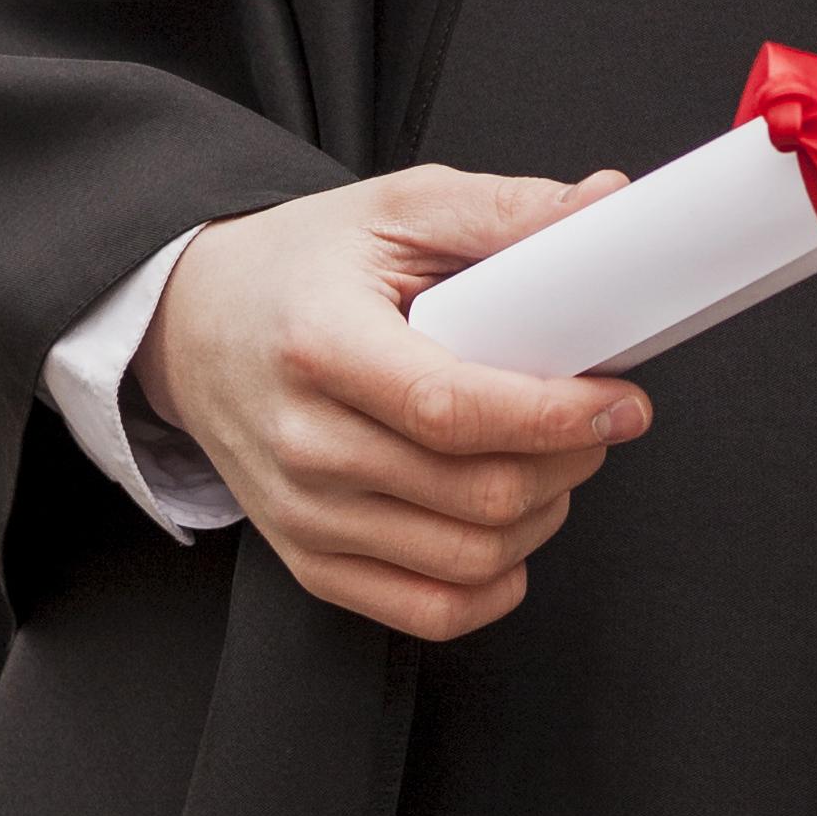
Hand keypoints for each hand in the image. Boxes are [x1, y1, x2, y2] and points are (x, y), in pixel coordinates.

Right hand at [141, 170, 653, 639]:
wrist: (196, 324)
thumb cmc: (302, 266)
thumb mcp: (397, 208)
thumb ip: (504, 209)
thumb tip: (604, 204)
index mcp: (321, 346)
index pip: (451, 410)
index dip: (553, 415)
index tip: (621, 403)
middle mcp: (304, 443)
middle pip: (473, 494)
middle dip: (568, 461)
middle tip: (595, 419)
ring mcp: (303, 515)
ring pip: (466, 558)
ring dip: (543, 516)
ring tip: (556, 462)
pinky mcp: (310, 561)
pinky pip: (427, 611)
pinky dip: (494, 583)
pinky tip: (514, 526)